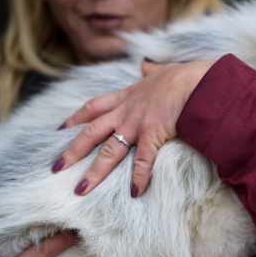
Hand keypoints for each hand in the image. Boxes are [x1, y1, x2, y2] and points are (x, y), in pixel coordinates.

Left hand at [54, 59, 214, 196]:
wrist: (197, 81)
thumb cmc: (184, 76)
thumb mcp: (162, 69)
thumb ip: (151, 70)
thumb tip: (146, 64)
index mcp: (128, 96)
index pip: (94, 107)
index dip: (76, 119)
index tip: (62, 129)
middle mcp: (127, 111)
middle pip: (92, 132)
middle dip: (73, 151)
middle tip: (57, 167)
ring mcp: (138, 123)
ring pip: (110, 151)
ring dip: (95, 172)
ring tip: (82, 189)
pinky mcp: (153, 133)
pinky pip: (143, 160)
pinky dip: (139, 177)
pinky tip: (134, 192)